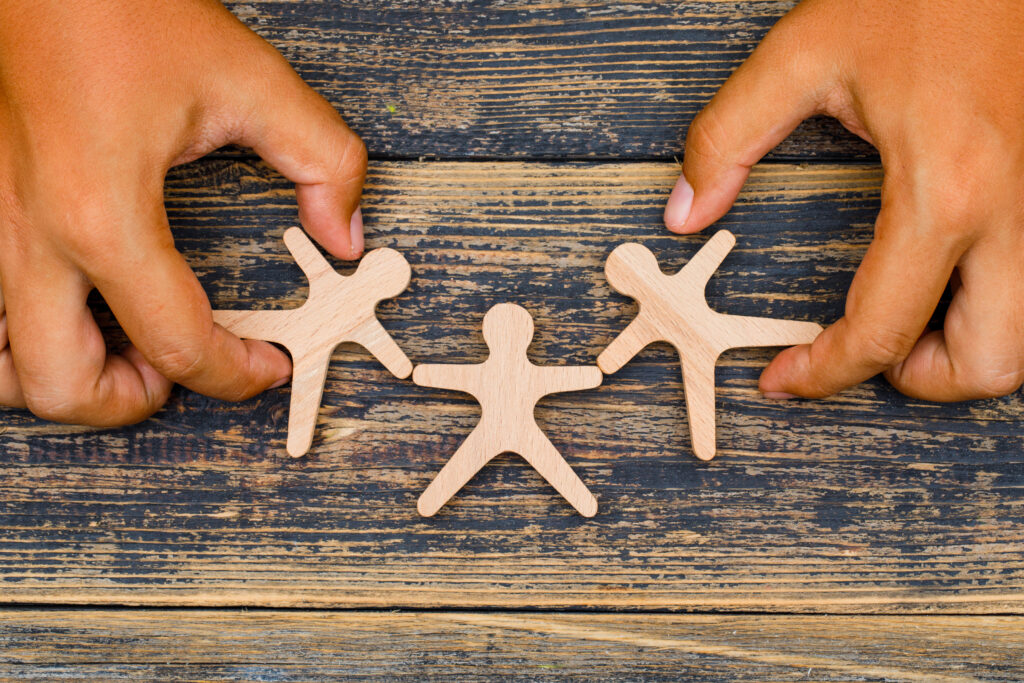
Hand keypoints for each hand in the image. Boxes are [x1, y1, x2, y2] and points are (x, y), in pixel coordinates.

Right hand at [0, 0, 366, 424]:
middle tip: (183, 368)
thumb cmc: (119, 7)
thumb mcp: (249, 80)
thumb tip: (344, 230)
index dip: (237, 373)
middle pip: (63, 389)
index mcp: (99, 214)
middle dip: (134, 402)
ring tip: (123, 348)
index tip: (267, 366)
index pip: (177, 343)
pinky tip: (75, 309)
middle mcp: (28, 235)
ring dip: (66, 378)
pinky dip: (23, 338)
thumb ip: (321, 159)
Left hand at [665, 0, 1023, 400]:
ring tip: (906, 319)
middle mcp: (1016, 211)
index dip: (824, 373)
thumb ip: (728, 136)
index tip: (785, 378)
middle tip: (865, 352)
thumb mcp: (805, 53)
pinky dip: (993, 307)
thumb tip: (686, 211)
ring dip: (965, 350)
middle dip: (920, 380)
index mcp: (947, 190)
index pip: (882, 331)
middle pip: (989, 363)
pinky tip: (947, 274)